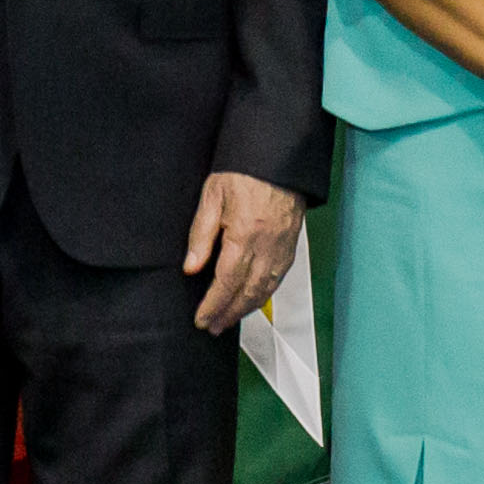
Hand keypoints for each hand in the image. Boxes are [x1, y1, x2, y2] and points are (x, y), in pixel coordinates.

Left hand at [183, 173, 304, 333]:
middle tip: (213, 327)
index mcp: (246, 233)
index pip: (227, 281)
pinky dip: (264, 294)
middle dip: (229, 313)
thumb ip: (201, 233)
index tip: (202, 319)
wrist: (278, 157)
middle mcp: (267, 245)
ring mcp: (282, 246)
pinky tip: (252, 299)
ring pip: (265, 289)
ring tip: (229, 319)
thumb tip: (192, 266)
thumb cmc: (244, 170)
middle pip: (248, 292)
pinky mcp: (291, 244)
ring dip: (246, 309)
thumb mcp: (213, 195)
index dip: (214, 304)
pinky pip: (278, 278)